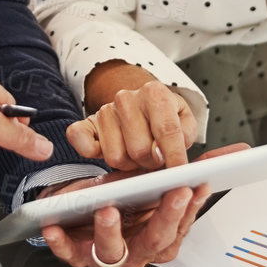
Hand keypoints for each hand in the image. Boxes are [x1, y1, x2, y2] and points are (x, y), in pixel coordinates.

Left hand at [40, 144, 249, 266]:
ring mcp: (107, 256)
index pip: (180, 226)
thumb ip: (196, 169)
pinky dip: (62, 242)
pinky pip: (69, 253)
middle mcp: (137, 252)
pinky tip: (56, 226)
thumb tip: (240, 152)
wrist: (84, 204)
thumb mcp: (158, 179)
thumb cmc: (124, 195)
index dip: (189, 208)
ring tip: (108, 209)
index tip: (195, 186)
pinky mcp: (76, 254)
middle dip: (165, 217)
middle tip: (172, 193)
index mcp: (160, 237)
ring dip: (110, 232)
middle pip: (155, 242)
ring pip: (113, 252)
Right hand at [70, 65, 196, 169]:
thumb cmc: (163, 116)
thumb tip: (169, 154)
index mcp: (154, 93)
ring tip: (136, 154)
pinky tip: (109, 150)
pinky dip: (92, 153)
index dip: (174, 157)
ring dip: (129, 163)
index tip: (178, 173)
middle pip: (140, 149)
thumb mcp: (184, 121)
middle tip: (155, 158)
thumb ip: (184, 136)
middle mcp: (126, 98)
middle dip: (151, 162)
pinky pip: (82, 143)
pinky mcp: (86, 124)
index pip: (166, 130)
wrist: (140, 103)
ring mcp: (104, 110)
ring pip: (116, 157)